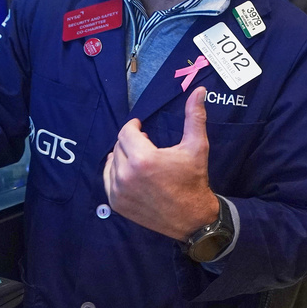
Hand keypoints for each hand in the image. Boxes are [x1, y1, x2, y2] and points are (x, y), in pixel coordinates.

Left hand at [103, 86, 218, 239]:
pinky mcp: (116, 203)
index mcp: (143, 159)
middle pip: (119, 146)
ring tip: (139, 160)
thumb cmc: (194, 180)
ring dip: (123, 157)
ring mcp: (119, 191)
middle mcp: (126, 175)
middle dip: (131, 142)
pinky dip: (116, 174)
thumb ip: (194, 116)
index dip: (134, 127)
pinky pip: (108, 180)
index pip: (126, 132)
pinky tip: (131, 174)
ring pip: (112, 162)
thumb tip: (198, 90)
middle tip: (146, 146)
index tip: (142, 129)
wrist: (192, 218)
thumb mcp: (197, 146)